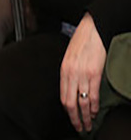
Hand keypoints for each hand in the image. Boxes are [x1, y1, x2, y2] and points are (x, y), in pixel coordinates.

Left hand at [60, 12, 106, 132]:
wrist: (92, 30)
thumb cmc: (81, 43)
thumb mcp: (69, 58)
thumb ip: (69, 74)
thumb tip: (72, 89)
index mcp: (63, 70)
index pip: (63, 97)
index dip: (67, 112)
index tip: (72, 120)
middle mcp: (70, 74)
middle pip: (70, 103)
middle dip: (75, 118)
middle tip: (80, 128)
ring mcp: (82, 74)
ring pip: (82, 102)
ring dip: (86, 116)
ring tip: (89, 124)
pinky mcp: (94, 73)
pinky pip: (93, 94)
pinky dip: (94, 106)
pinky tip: (95, 112)